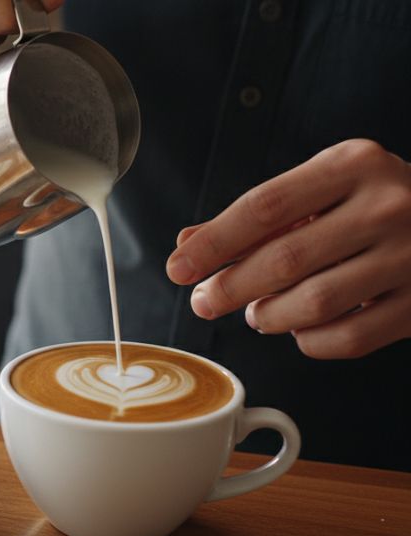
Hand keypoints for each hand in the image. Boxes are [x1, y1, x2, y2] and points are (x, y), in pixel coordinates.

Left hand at [166, 139, 410, 358]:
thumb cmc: (373, 203)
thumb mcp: (321, 188)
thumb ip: (256, 217)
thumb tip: (187, 244)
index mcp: (353, 165)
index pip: (264, 207)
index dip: (214, 243)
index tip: (178, 268)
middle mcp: (388, 205)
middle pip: (284, 258)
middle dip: (231, 287)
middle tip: (204, 301)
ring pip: (315, 303)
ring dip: (270, 316)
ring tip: (257, 313)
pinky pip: (347, 338)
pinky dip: (309, 341)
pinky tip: (300, 328)